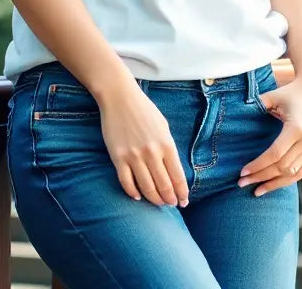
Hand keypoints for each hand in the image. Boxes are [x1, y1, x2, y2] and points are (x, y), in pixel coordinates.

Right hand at [98, 81, 189, 206]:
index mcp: (166, 144)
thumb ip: (168, 148)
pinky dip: (133, 193)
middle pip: (164, 186)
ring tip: (158, 202)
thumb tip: (173, 171)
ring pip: (147, 188)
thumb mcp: (163, 126)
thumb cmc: (143, 109)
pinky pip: (126, 182)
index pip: (178, 178)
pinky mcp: (118, 157)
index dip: (182, 193)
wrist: (119, 96)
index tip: (183, 201)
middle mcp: (152, 153)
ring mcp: (134, 156)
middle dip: (170, 199)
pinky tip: (137, 196)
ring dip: (154, 199)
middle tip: (171, 204)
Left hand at [238, 71, 301, 195]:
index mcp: (297, 128)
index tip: (243, 173)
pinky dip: (287, 179)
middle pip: (283, 167)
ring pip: (294, 174)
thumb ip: (255, 106)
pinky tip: (273, 184)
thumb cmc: (290, 92)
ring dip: (274, 184)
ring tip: (257, 191)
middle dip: (262, 177)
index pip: (275, 154)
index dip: (258, 165)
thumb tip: (233, 116)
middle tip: (242, 184)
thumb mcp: (272, 96)